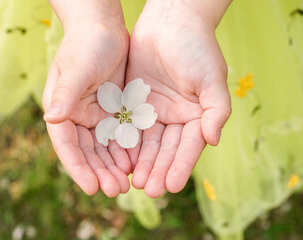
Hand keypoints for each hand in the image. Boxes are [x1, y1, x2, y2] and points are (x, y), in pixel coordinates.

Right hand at [43, 1, 130, 196]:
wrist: (104, 28)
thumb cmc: (86, 44)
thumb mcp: (76, 68)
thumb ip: (66, 93)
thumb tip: (51, 118)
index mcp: (62, 110)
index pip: (67, 146)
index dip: (78, 168)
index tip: (91, 188)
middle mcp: (77, 117)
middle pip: (88, 152)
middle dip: (100, 173)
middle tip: (115, 191)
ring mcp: (97, 116)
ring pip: (105, 148)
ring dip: (114, 167)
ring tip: (127, 184)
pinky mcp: (114, 111)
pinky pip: (121, 136)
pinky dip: (127, 151)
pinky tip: (136, 164)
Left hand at [126, 0, 231, 196]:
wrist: (169, 21)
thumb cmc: (195, 47)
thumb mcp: (211, 78)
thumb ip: (216, 110)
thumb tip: (213, 140)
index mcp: (196, 116)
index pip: (188, 147)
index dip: (180, 166)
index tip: (170, 186)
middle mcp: (175, 118)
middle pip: (166, 149)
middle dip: (157, 169)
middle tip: (148, 190)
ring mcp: (154, 112)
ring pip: (146, 143)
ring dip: (141, 163)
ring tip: (133, 182)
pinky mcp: (134, 103)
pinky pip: (129, 127)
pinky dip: (126, 145)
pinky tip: (120, 160)